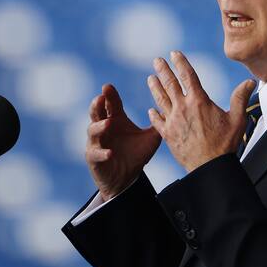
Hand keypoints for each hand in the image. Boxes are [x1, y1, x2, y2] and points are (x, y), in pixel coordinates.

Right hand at [86, 83, 161, 200]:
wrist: (126, 179)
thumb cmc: (136, 155)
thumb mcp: (149, 139)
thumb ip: (159, 125)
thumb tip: (173, 110)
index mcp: (115, 120)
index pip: (111, 104)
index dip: (109, 95)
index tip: (108, 86)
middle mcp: (103, 129)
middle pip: (96, 112)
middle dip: (97, 105)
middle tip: (101, 98)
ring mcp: (97, 143)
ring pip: (92, 131)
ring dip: (99, 127)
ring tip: (108, 124)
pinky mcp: (94, 158)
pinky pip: (95, 154)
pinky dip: (102, 153)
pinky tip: (110, 153)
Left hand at [147, 51, 255, 171]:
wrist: (209, 166)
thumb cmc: (224, 144)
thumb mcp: (237, 119)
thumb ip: (240, 98)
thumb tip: (250, 82)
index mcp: (199, 101)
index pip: (188, 76)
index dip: (180, 62)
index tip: (174, 54)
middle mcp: (183, 108)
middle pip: (170, 84)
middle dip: (163, 70)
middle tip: (157, 61)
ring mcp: (173, 121)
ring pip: (160, 99)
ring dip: (155, 87)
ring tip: (150, 78)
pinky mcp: (167, 135)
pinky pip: (157, 122)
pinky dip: (154, 114)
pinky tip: (151, 110)